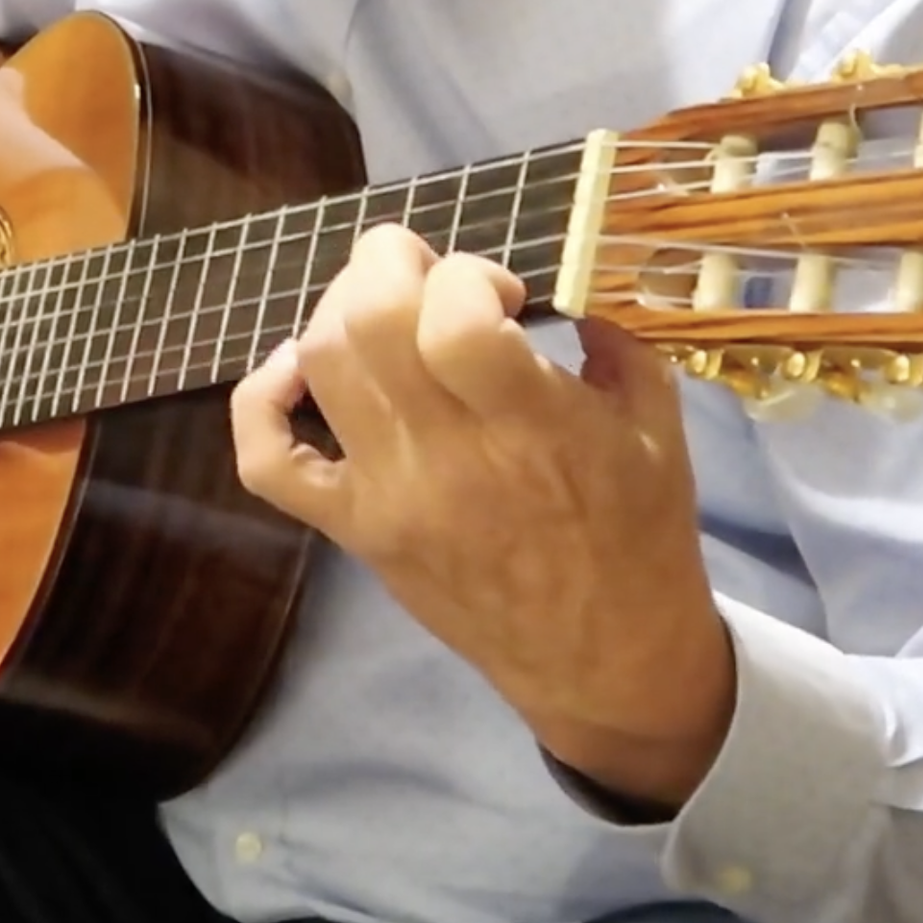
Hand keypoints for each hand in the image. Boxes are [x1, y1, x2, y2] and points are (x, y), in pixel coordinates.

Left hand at [230, 222, 736, 809]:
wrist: (605, 661)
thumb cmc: (640, 537)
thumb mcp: (659, 425)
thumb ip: (617, 337)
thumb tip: (570, 280)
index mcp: (534, 427)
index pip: (455, 317)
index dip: (467, 274)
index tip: (502, 294)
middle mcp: (447, 458)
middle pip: (369, 320)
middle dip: (391, 260)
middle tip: (429, 273)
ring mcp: (388, 496)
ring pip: (320, 366)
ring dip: (340, 307)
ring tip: (386, 310)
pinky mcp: (353, 530)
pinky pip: (268, 463)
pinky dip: (263, 398)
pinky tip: (298, 369)